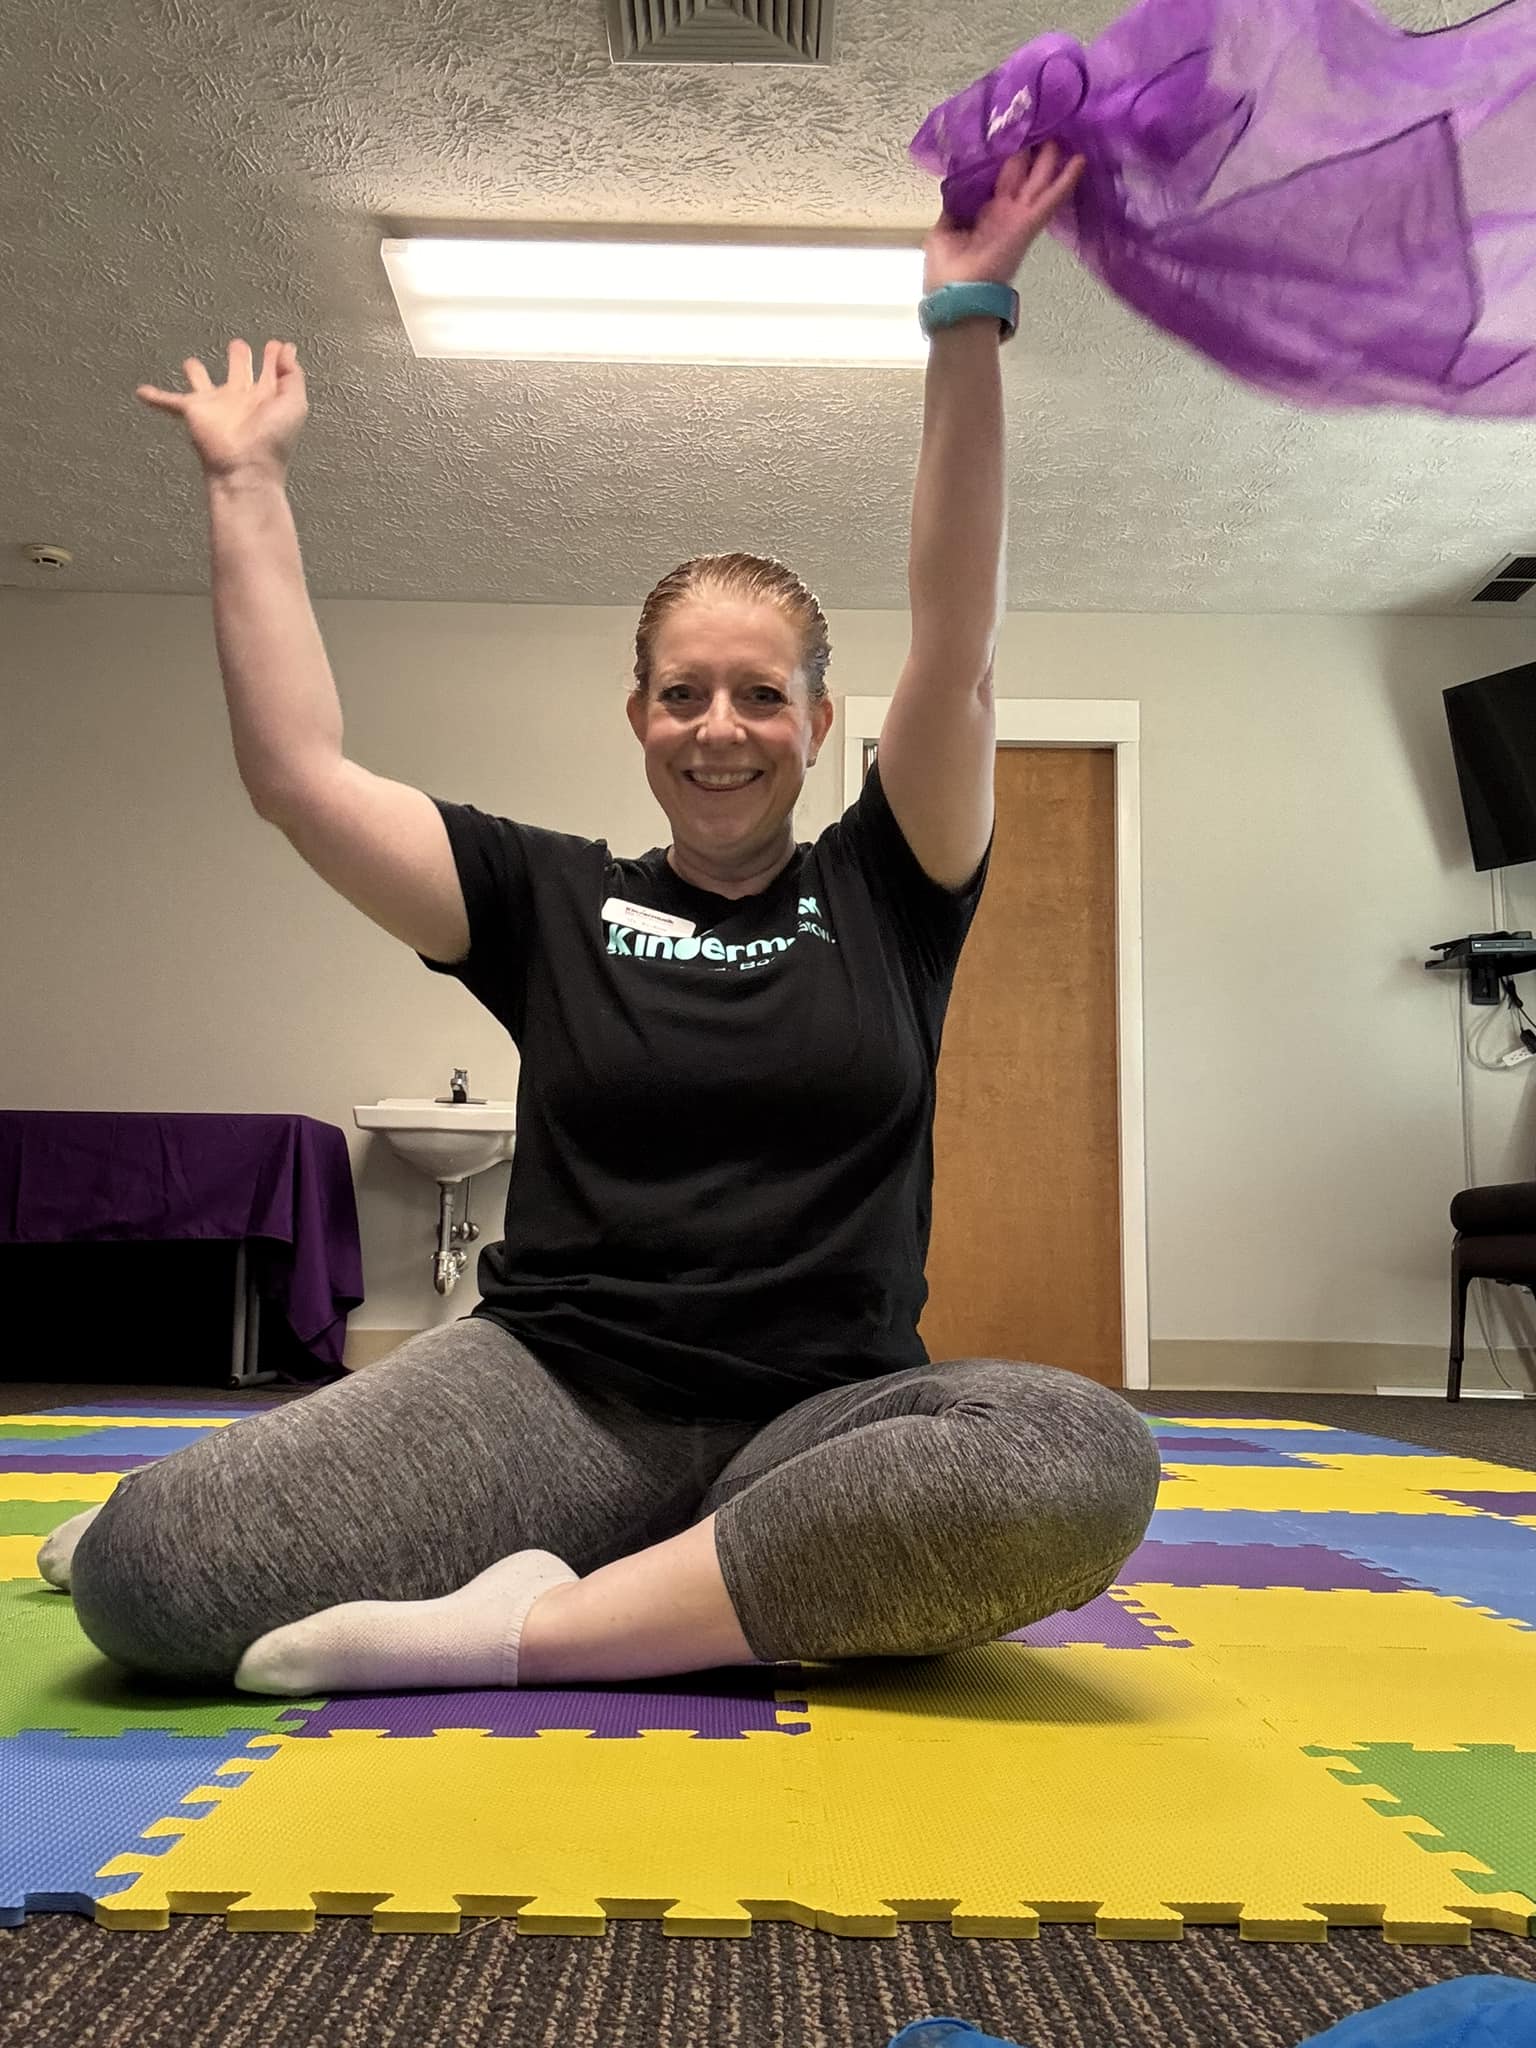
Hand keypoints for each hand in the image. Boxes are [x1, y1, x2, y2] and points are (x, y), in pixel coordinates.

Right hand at [135, 338, 307, 480]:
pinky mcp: (194, 412)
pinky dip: (155, 398)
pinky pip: (169, 402)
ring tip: (190, 364)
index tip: (277, 344)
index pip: (270, 373)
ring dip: (196, 374)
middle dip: (239, 358)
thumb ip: (292, 375)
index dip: (274, 359)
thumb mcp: (294, 404)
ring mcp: (216, 406)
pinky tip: (141, 392)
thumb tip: (287, 348)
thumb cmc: (273, 439)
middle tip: (238, 345)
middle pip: (239, 372)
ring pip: (202, 383)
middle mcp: (240, 400)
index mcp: (266, 398)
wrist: (246, 467)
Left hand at [922, 141, 1084, 294]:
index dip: (1004, 159)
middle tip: (1039, 124)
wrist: (957, 299)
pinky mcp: (1027, 226)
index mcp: (983, 215)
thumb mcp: (942, 233)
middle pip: (1021, 176)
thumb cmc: (946, 272)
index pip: (997, 181)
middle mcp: (1003, 214)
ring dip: (1049, 159)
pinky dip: (1065, 181)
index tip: (1009, 134)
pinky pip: (1050, 200)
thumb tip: (955, 189)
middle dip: (1029, 152)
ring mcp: (1017, 219)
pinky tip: (1079, 161)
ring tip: (1061, 132)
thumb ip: (952, 210)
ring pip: (1038, 182)